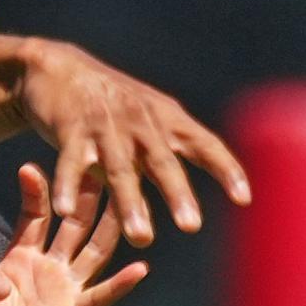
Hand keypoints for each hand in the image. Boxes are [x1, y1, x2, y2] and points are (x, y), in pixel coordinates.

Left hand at [0, 164, 148, 305]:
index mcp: (18, 261)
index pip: (34, 216)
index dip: (35, 191)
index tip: (30, 165)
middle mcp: (47, 270)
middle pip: (73, 222)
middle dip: (86, 193)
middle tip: (100, 160)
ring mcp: (64, 292)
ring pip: (94, 249)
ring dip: (110, 224)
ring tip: (130, 197)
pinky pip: (101, 297)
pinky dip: (121, 283)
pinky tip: (140, 267)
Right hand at [15, 40, 250, 245]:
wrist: (60, 69)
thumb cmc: (111, 108)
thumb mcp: (145, 127)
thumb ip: (164, 164)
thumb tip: (190, 216)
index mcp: (165, 120)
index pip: (204, 144)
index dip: (225, 168)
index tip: (244, 198)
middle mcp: (140, 120)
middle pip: (162, 159)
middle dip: (177, 192)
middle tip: (191, 225)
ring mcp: (105, 123)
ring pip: (119, 166)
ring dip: (130, 201)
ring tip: (141, 237)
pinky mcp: (70, 127)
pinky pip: (71, 160)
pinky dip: (68, 184)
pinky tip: (66, 210)